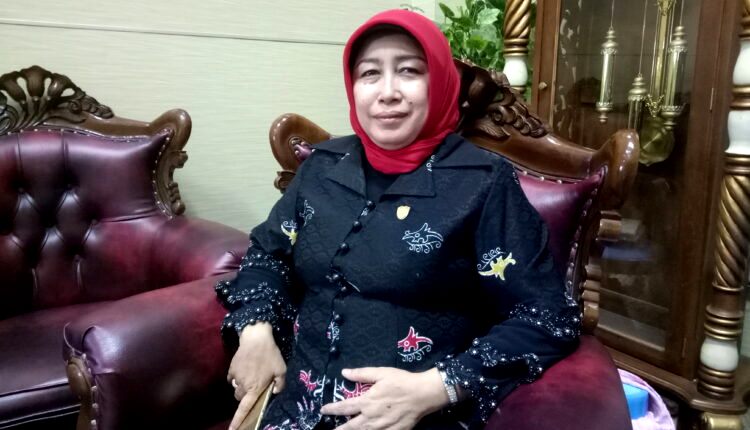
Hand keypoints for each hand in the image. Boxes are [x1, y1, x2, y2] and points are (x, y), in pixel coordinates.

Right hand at [227, 323, 286, 429]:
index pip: (245, 408)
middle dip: (246, 396)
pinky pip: (232, 379)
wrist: (256, 338)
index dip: (238, 420)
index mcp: (255, 388)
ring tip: (251, 375)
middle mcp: (243, 385)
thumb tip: (275, 391)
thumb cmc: (270, 355)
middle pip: (240, 398)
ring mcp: (236, 377)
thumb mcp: (281, 369)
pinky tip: (245, 369)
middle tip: (255, 386)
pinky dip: (237, 378)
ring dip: (242, 387)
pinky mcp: (231, 369)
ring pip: (236, 389)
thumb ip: (280, 383)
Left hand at [320, 367, 449, 429]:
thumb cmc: (402, 381)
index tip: (323, 410)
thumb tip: (344, 372)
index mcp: (367, 401)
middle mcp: (372, 417)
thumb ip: (362, 374)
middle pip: (351, 426)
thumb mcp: (381, 373)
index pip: (345, 407)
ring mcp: (383, 426)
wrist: (423, 394)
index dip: (332, 409)